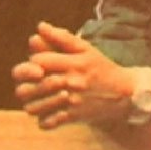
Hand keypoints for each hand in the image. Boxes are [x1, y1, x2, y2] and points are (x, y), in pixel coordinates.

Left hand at [13, 22, 135, 128]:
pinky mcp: (73, 118)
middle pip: (33, 85)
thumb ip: (61, 37)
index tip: (39, 63)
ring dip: (31, 102)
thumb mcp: (85, 48)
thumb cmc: (100, 67)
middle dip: (26, 83)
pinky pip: (47, 122)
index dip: (34, 61)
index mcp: (73, 63)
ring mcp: (71, 102)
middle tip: (32, 81)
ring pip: (34, 107)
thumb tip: (40, 26)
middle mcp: (71, 83)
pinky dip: (42, 118)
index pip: (39, 61)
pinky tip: (47, 110)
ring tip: (36, 96)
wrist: (124, 93)